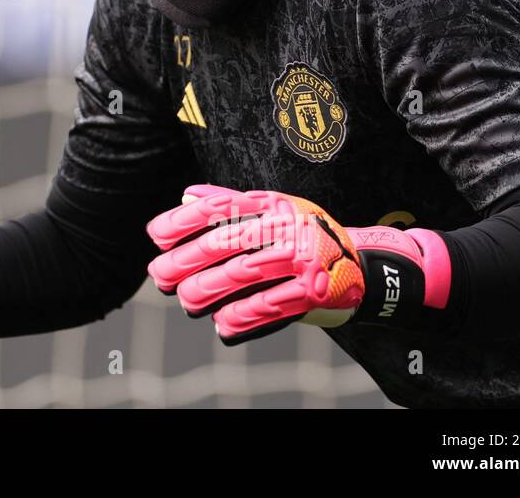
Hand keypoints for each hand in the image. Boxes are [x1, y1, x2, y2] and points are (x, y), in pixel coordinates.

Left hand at [146, 183, 450, 345]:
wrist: (363, 265)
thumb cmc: (303, 237)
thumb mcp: (273, 211)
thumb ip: (231, 204)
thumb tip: (185, 196)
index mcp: (271, 204)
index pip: (220, 207)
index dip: (184, 220)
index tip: (156, 236)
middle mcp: (285, 226)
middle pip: (226, 241)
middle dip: (187, 260)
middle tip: (160, 275)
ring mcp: (302, 257)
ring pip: (245, 273)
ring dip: (210, 289)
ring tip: (186, 300)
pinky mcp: (315, 288)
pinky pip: (272, 304)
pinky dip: (244, 315)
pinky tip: (222, 324)